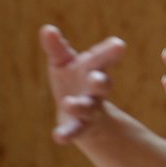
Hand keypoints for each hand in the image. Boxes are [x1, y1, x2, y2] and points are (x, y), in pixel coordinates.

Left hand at [39, 25, 124, 143]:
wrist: (83, 112)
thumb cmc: (74, 78)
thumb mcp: (65, 62)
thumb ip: (57, 47)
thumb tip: (46, 29)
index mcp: (94, 68)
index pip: (103, 57)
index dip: (111, 51)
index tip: (119, 44)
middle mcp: (96, 87)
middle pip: (103, 83)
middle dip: (101, 81)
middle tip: (99, 79)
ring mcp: (90, 107)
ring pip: (88, 108)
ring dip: (80, 106)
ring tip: (68, 103)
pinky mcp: (80, 126)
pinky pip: (76, 130)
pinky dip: (68, 134)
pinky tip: (58, 137)